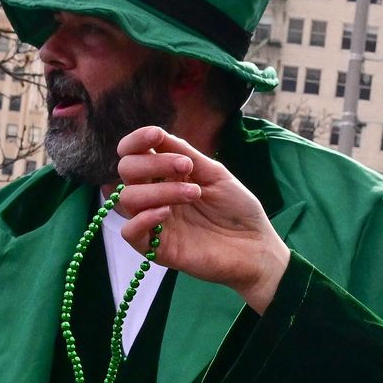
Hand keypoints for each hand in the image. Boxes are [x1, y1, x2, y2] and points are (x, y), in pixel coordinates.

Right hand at [112, 127, 291, 310]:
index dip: (136, 141)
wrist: (255, 246)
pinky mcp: (156, 248)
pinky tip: (167, 213)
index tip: (156, 135)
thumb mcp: (214, 173)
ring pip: (127, 198)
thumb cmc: (237, 209)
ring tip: (193, 193)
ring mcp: (154, 222)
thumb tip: (157, 134)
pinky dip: (143, 218)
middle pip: (127, 171)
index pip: (133, 154)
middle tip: (187, 167)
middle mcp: (155, 196)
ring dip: (158, 189)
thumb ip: (185, 154)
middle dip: (153, 163)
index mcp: (166, 176)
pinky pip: (129, 232)